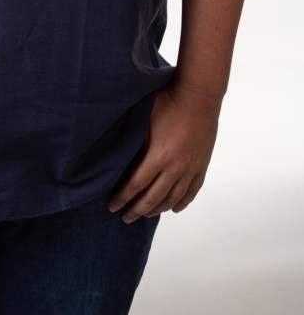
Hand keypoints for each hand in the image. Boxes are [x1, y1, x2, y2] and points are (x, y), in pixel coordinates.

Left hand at [108, 86, 219, 223]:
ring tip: (146, 214)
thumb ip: (134, 140)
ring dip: (158, 209)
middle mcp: (175, 168)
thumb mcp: (144, 119)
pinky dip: (182, 203)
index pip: (136, 185)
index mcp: (158, 156)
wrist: (199, 96)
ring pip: (173, 199)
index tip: (112, 207)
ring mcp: (191, 169)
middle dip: (137, 210)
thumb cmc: (168, 101)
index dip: (123, 198)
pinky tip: (173, 208)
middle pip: (153, 198)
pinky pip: (192, 191)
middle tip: (125, 218)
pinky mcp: (201, 165)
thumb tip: (118, 152)